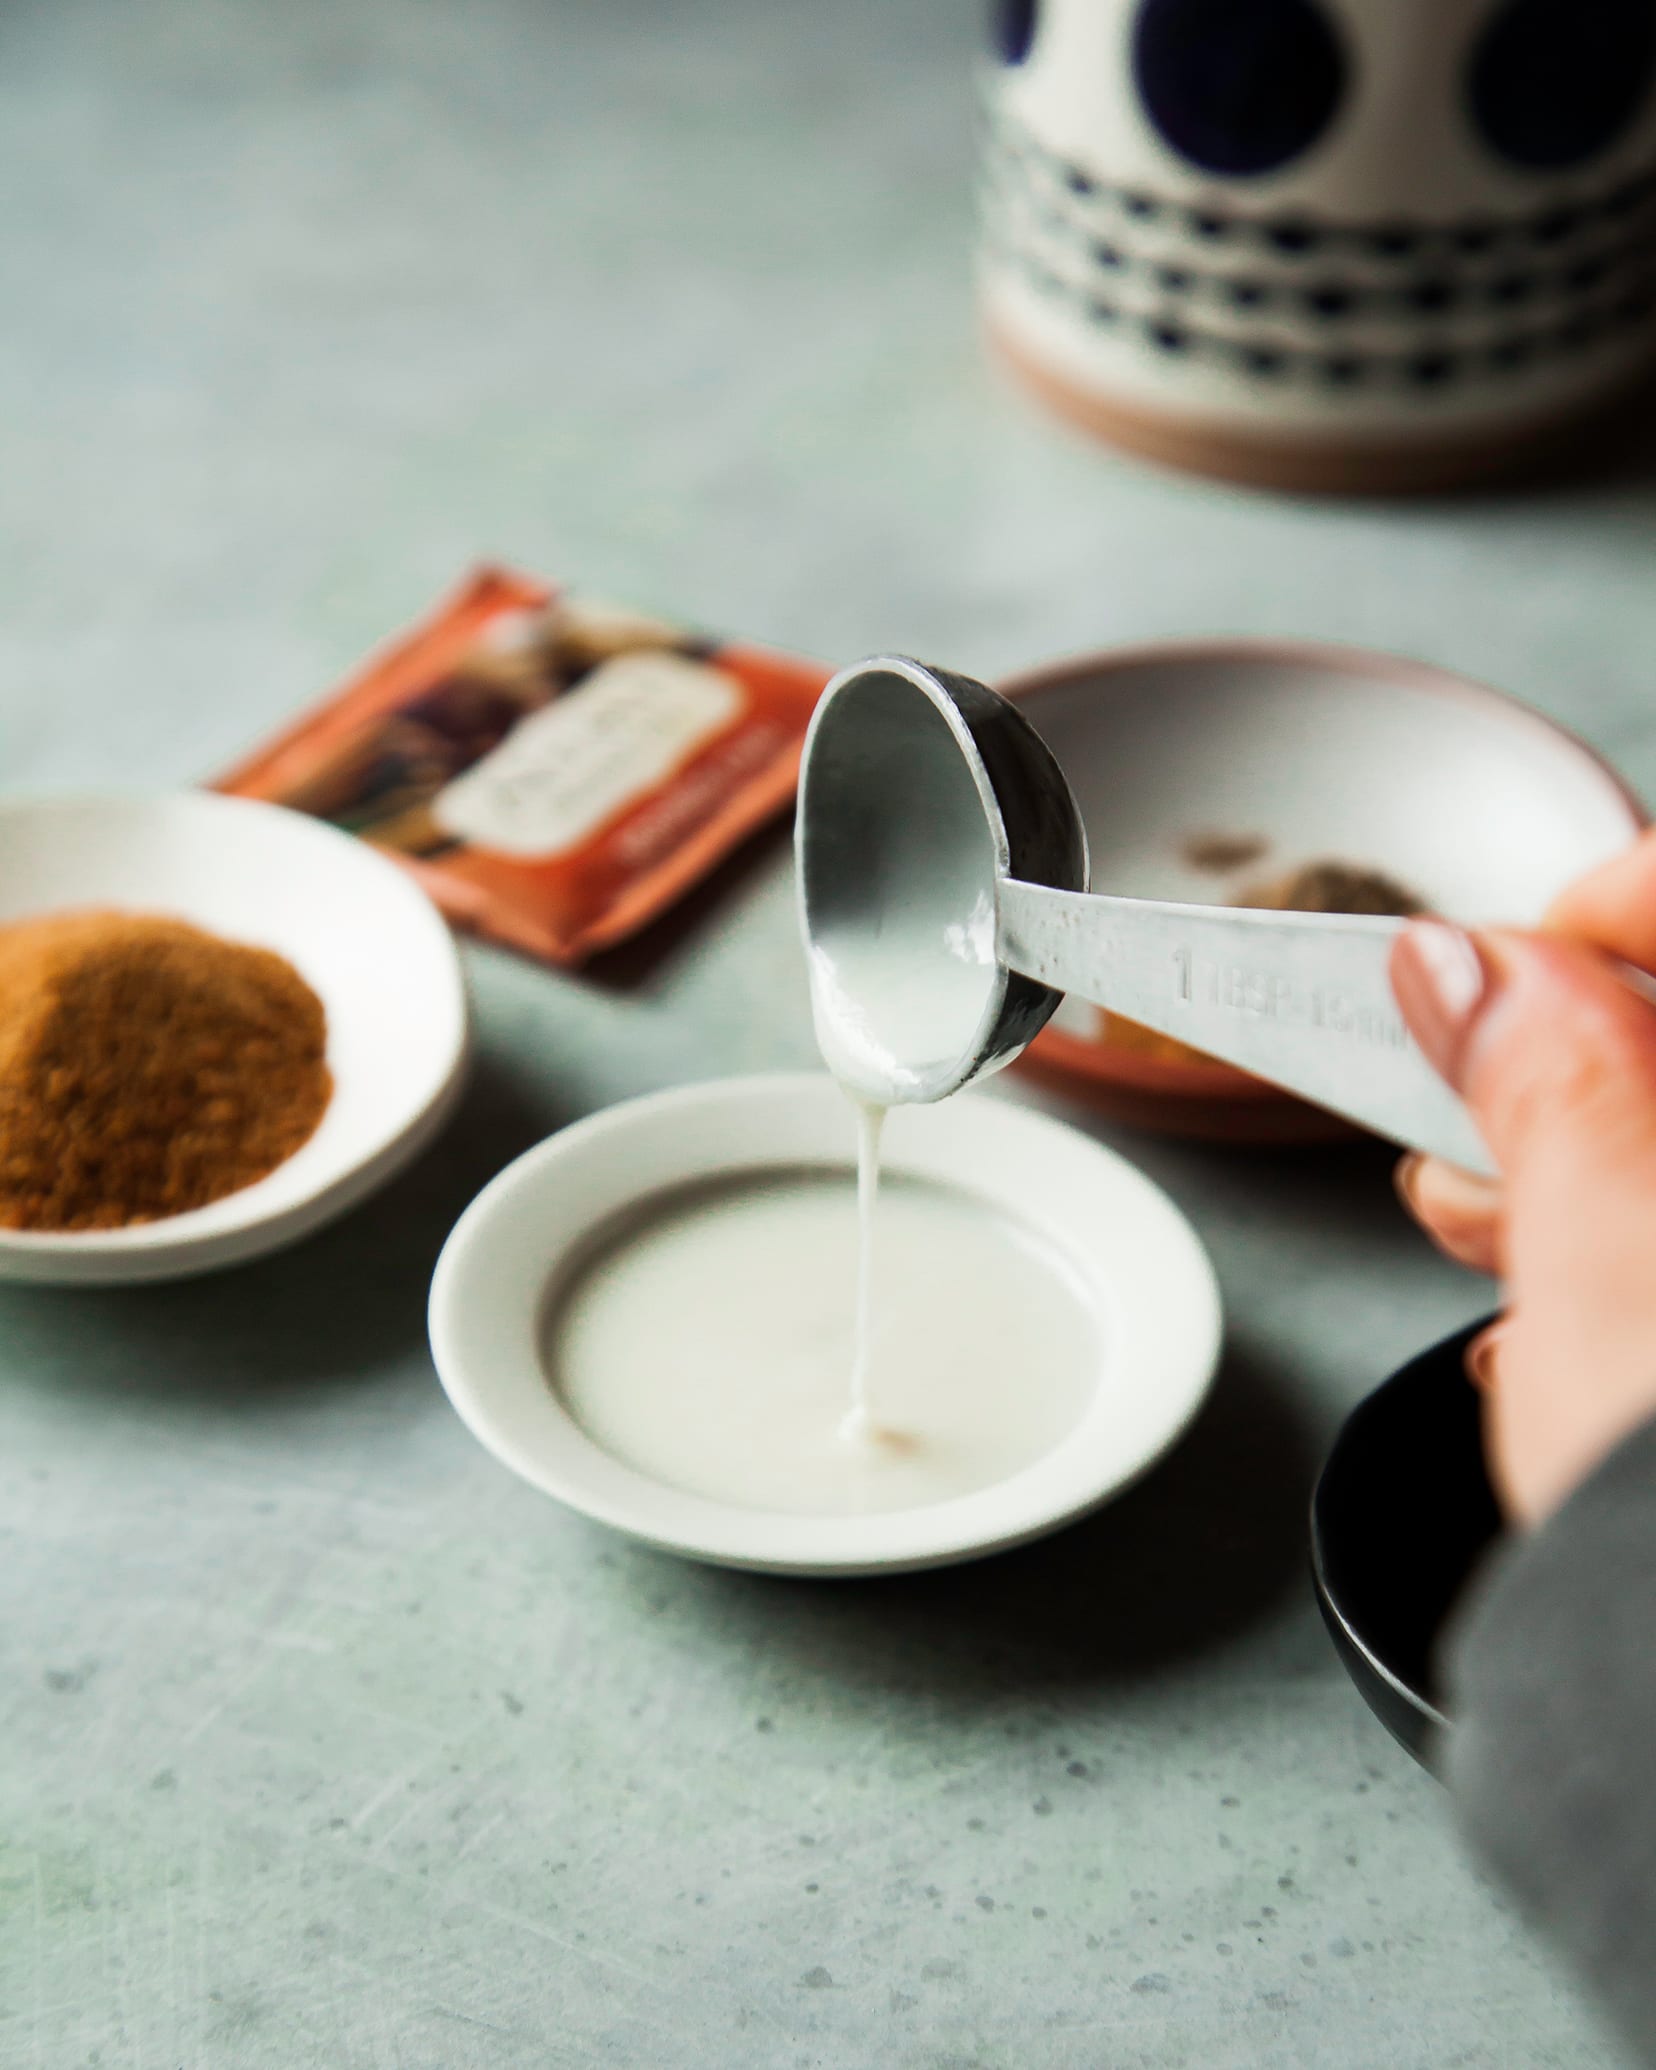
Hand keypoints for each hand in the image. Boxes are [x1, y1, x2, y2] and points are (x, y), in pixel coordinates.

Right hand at [1391, 831, 1655, 1526]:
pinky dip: (1610, 1257)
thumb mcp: (1618, 1260)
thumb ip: (1545, 1072)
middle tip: (1458, 1111)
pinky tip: (1543, 1314)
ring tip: (1471, 1226)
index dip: (1600, 907)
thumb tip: (1472, 962)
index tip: (1494, 956)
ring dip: (1567, 1171)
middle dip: (1558, 1065)